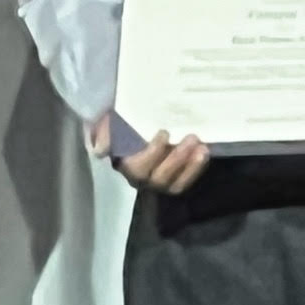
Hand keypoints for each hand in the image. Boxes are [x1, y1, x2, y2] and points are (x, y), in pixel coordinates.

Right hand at [94, 113, 210, 194]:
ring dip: (189, 166)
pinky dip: (195, 169)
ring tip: (202, 147)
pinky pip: (184, 181)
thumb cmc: (118, 121)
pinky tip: (203, 152)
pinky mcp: (172, 180)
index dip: (152, 153)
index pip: (136, 166)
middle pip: (158, 177)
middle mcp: (138, 178)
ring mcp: (156, 181)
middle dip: (176, 159)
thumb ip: (102, 131)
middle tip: (192, 137)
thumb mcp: (106, 121)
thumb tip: (101, 149)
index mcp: (121, 162)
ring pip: (173, 184)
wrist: (135, 124)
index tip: (164, 132)